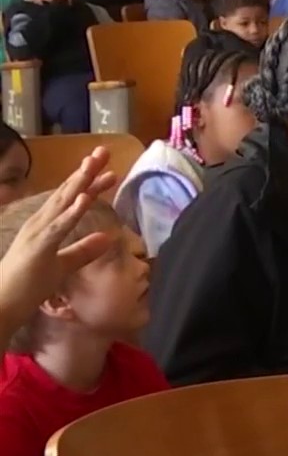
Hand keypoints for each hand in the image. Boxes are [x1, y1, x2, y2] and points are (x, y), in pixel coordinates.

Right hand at [0, 148, 118, 331]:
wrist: (1, 304)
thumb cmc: (27, 286)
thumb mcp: (62, 266)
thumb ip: (83, 251)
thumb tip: (108, 237)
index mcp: (45, 226)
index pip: (70, 199)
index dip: (88, 182)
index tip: (107, 166)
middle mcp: (40, 223)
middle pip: (67, 193)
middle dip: (86, 171)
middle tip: (103, 151)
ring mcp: (38, 233)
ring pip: (63, 203)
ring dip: (81, 183)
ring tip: (95, 163)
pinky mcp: (38, 247)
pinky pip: (59, 226)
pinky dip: (72, 211)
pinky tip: (84, 197)